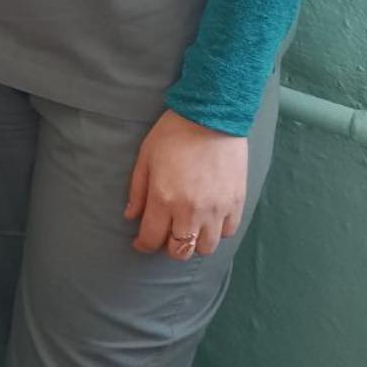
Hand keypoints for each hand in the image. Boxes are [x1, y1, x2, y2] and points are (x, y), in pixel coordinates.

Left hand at [124, 110, 248, 258]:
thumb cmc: (174, 132)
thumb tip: (131, 216)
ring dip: (194, 243)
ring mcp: (216, 209)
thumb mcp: (146, 157)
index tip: (141, 241)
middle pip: (179, 251)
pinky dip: (217, 231)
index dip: (143, 245)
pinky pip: (228, 232)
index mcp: (164, 198)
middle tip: (165, 234)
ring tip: (189, 228)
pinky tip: (210, 219)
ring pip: (206, 248)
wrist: (212, 114)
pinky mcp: (236, 202)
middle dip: (168, 247)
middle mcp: (191, 210)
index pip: (151, 240)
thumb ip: (137, 191)